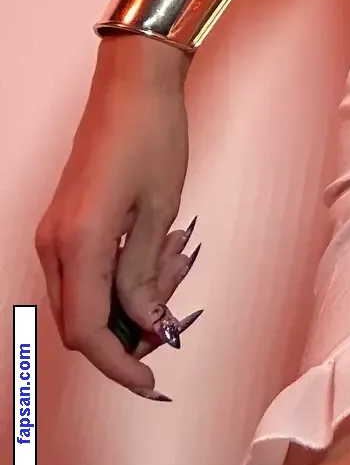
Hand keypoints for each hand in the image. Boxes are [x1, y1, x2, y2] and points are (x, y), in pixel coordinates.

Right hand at [35, 37, 193, 397]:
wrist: (133, 82)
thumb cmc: (152, 135)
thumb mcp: (161, 208)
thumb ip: (146, 274)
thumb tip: (146, 324)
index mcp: (79, 243)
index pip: (88, 331)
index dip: (118, 364)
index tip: (151, 381)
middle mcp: (55, 244)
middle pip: (83, 321)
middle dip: (132, 327)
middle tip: (177, 303)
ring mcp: (55, 233)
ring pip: (88, 296)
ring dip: (133, 296)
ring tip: (178, 258)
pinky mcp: (66, 223)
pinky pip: (89, 270)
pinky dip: (123, 275)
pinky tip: (162, 248)